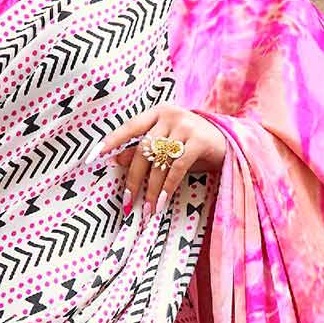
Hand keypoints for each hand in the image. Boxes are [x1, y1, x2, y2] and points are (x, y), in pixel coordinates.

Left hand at [95, 103, 229, 218]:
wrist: (231, 143)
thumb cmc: (192, 146)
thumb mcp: (167, 147)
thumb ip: (143, 150)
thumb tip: (115, 158)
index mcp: (157, 113)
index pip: (129, 127)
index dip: (110, 142)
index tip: (91, 157)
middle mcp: (169, 115)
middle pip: (143, 150)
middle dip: (133, 179)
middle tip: (128, 202)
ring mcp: (185, 125)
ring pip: (159, 162)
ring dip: (152, 189)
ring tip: (148, 209)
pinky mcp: (199, 140)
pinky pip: (176, 167)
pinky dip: (168, 186)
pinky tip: (163, 202)